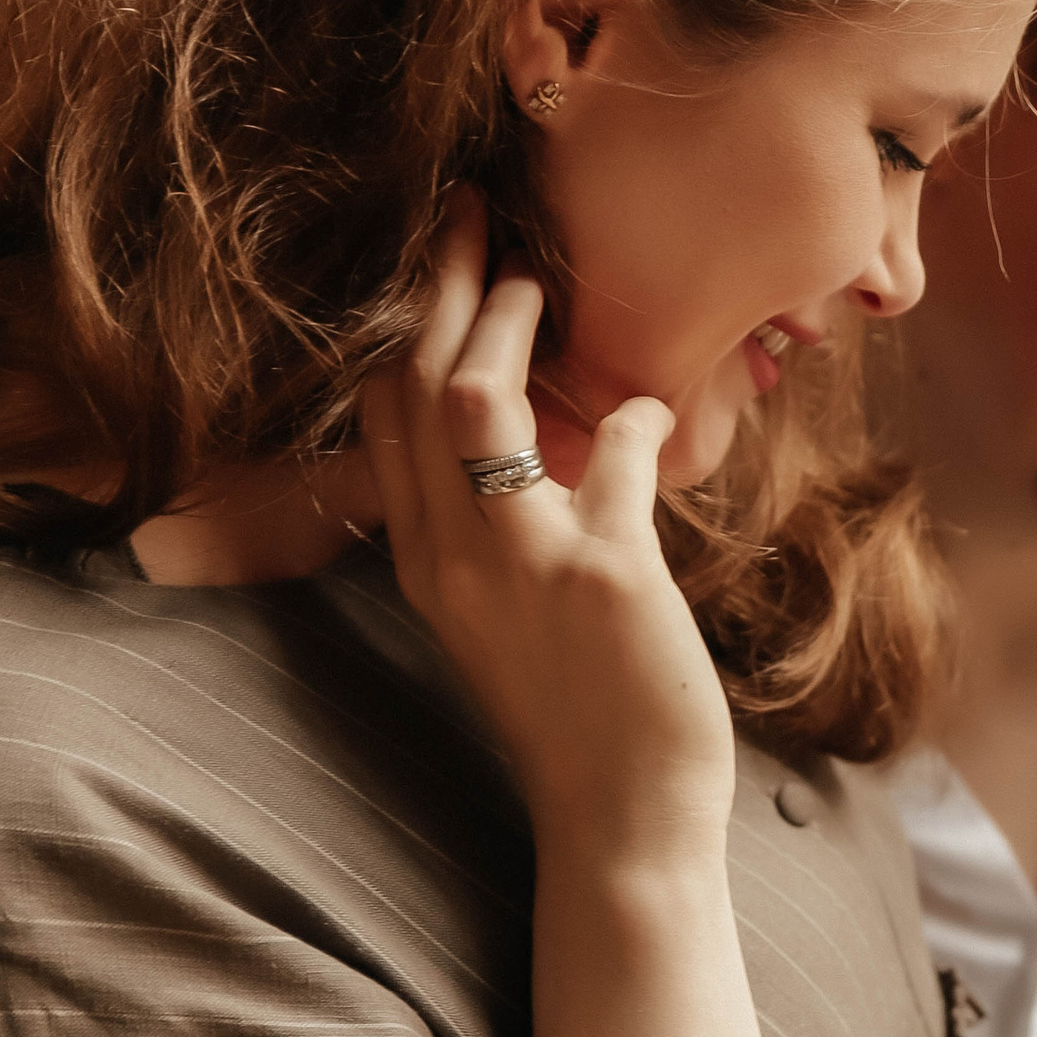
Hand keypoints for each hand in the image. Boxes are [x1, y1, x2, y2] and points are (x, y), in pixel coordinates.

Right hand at [363, 194, 738, 869]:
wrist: (620, 827)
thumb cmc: (580, 720)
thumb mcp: (508, 618)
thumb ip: (506, 531)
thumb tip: (556, 436)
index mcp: (426, 564)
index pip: (385, 414)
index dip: (409, 320)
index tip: (447, 256)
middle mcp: (454, 557)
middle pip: (417, 383)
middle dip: (445, 281)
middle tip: (479, 210)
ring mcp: (522, 564)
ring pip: (477, 401)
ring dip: (509, 321)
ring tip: (543, 281)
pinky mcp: (602, 579)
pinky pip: (609, 457)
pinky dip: (631, 419)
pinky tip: (651, 413)